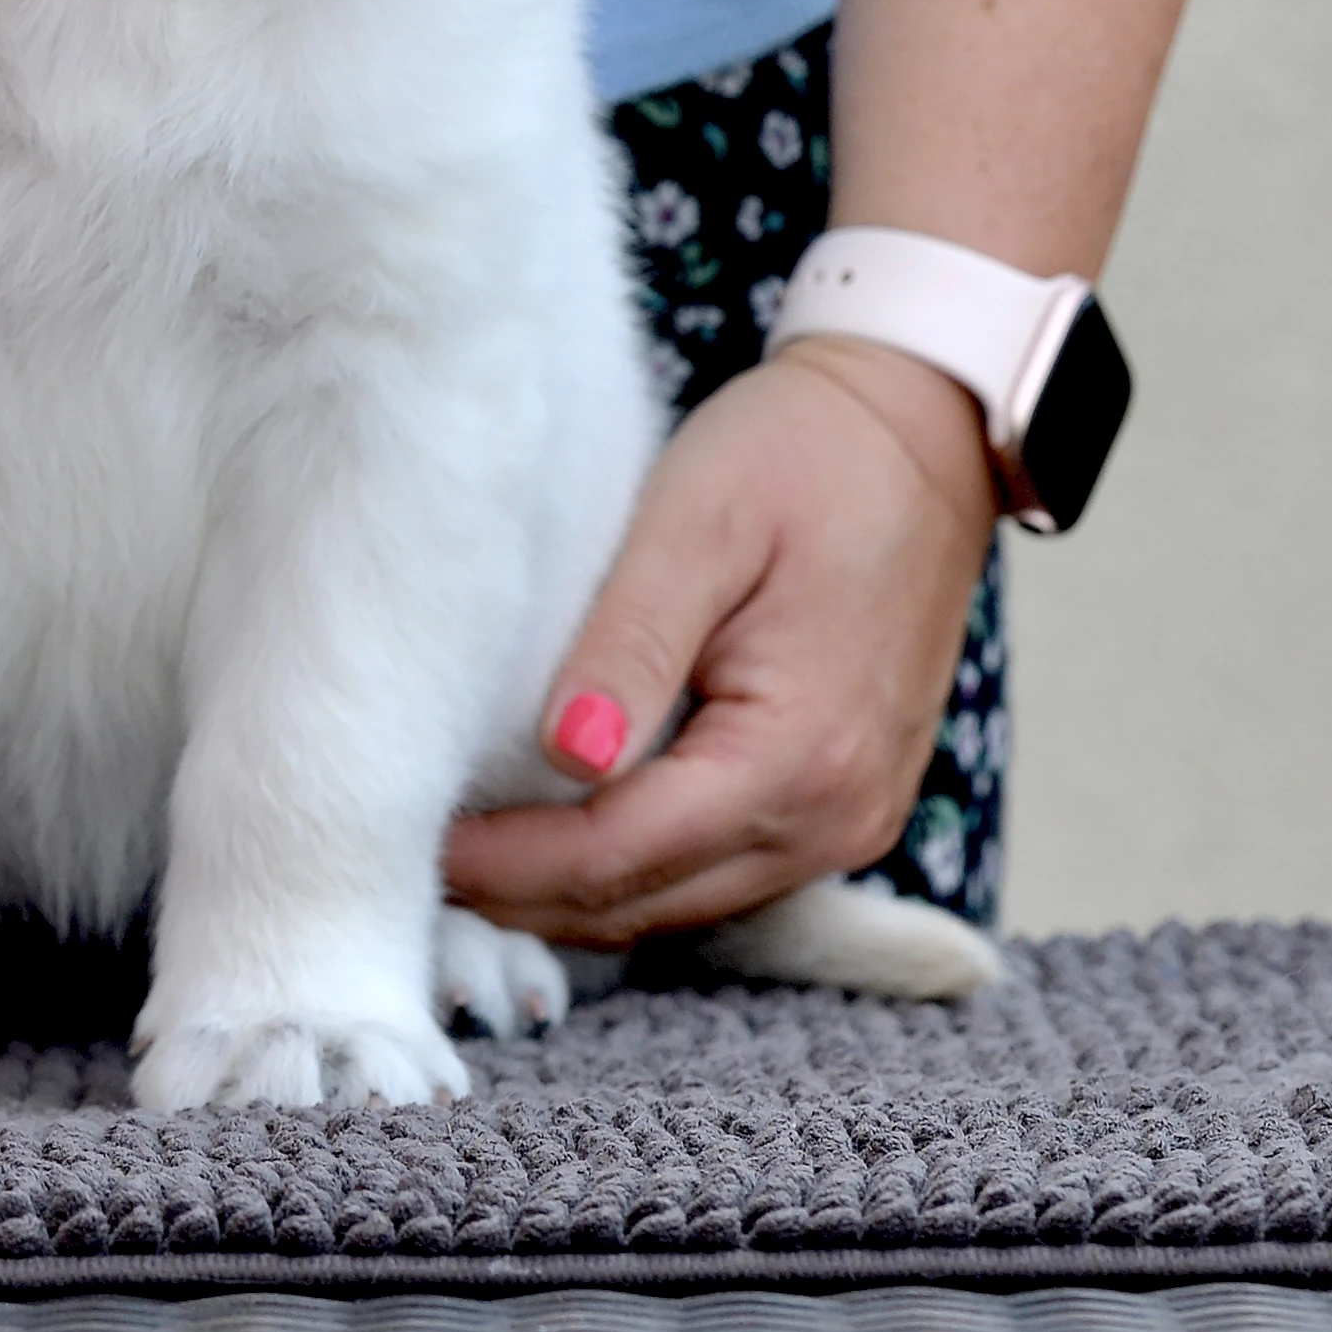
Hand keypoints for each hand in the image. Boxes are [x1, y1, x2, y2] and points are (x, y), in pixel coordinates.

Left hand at [441, 338, 992, 943]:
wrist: (916, 431)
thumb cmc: (804, 454)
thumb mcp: (699, 521)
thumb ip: (632, 641)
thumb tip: (566, 754)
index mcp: (798, 755)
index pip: (619, 853)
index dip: (510, 864)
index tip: (417, 843)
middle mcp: (834, 818)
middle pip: (646, 900)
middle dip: (526, 898)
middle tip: (415, 863)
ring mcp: (845, 820)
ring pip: (680, 900)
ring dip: (573, 893)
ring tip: (468, 858)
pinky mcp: (838, 802)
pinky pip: (718, 869)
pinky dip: (633, 867)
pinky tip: (557, 836)